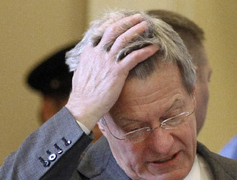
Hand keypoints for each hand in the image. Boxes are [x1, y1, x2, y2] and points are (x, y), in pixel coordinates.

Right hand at [66, 13, 158, 128]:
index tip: (121, 18)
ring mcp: (108, 62)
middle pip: (114, 31)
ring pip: (124, 40)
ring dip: (137, 31)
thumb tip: (91, 61)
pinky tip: (154, 47)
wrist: (84, 105)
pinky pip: (134, 57)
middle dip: (127, 22)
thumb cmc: (84, 94)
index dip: (113, 23)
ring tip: (147, 26)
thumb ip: (89, 63)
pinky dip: (145, 50)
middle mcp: (98, 53)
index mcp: (89, 52)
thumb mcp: (82, 72)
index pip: (101, 31)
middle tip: (138, 17)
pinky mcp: (117, 72)